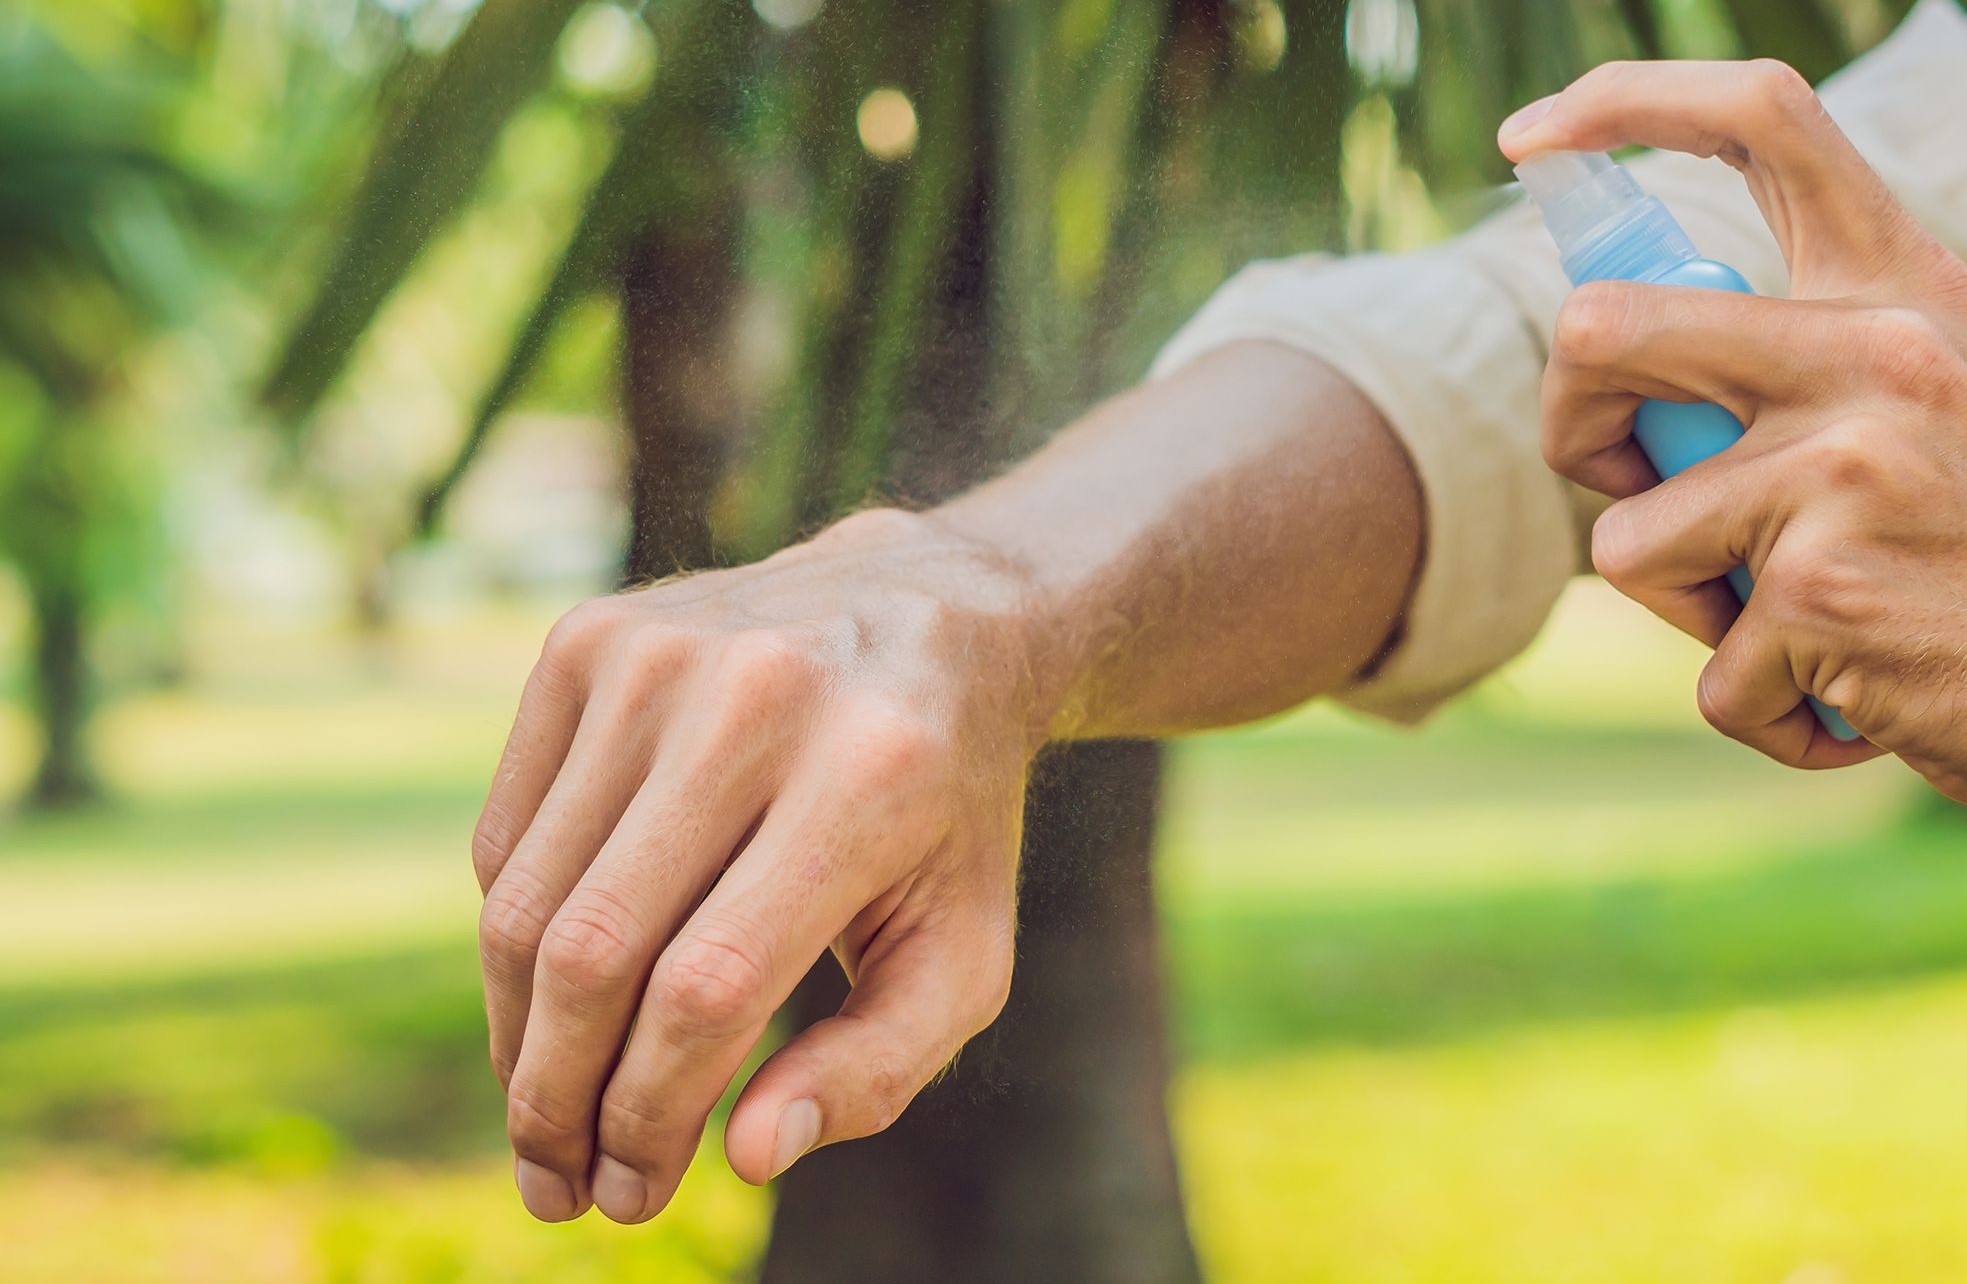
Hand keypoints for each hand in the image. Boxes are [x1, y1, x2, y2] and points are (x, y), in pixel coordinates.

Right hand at [473, 508, 1030, 1221]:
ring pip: (526, 902)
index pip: (710, 988)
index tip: (632, 1196)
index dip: (650, 1116)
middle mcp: (755, 698)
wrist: (922, 614)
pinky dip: (517, 939)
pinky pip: (508, 838)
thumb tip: (748, 1156)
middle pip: (595, 951)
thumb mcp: (964, 947)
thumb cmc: (947, 815)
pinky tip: (561, 995)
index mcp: (868, 777)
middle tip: (559, 1185)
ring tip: (543, 1116)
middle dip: (557, 1099)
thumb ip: (878, 1065)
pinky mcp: (587, 640)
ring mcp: (657, 656)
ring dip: (517, 1039)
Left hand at [1499, 60, 1966, 795]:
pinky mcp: (1820, 593)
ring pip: (1629, 542)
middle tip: (1622, 479)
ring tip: (1797, 616)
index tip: (1532, 139)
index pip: (1764, 121)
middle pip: (1599, 332)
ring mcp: (1844, 472)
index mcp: (1900, 288)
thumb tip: (1612, 348)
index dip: (1626, 104)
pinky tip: (1845, 690)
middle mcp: (1876, 354)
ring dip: (1687, 603)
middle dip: (1571, 427)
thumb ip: (1801, 357)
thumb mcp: (1926, 398)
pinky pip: (1710, 670)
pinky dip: (1761, 706)